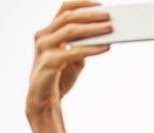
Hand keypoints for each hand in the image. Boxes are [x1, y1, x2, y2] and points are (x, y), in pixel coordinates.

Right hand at [26, 1, 111, 116]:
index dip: (82, 4)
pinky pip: (74, 51)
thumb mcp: (74, 59)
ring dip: (93, 28)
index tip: (101, 5)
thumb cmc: (59, 78)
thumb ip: (84, 46)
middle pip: (68, 17)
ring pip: (70, 30)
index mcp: (48, 32)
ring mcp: (44, 48)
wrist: (44, 101)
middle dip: (91, 15)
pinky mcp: (49, 62)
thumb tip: (105, 37)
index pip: (65, 9)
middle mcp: (43, 36)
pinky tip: (106, 48)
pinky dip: (92, 48)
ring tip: (110, 29)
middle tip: (110, 16)